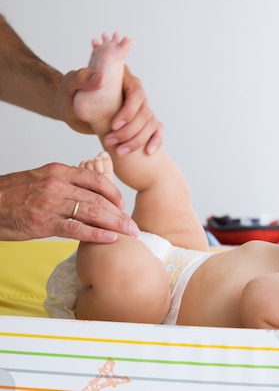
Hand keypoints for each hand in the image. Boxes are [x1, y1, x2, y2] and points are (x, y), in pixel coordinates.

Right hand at [0, 163, 138, 242]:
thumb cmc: (12, 195)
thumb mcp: (40, 179)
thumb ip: (63, 183)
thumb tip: (86, 192)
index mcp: (58, 171)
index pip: (96, 179)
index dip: (114, 193)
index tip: (122, 205)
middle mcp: (57, 184)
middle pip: (99, 198)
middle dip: (120, 213)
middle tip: (133, 226)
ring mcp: (51, 203)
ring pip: (92, 212)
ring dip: (115, 224)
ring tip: (129, 233)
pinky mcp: (43, 222)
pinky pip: (76, 228)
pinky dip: (96, 234)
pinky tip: (110, 239)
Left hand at [54, 65, 162, 155]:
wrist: (71, 110)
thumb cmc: (69, 96)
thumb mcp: (69, 85)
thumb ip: (81, 78)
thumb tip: (100, 78)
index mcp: (123, 79)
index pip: (137, 92)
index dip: (130, 110)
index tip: (114, 125)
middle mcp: (134, 92)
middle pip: (144, 112)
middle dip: (130, 130)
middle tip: (110, 141)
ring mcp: (139, 107)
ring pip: (150, 123)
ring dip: (137, 140)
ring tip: (119, 151)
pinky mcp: (140, 121)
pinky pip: (156, 130)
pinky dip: (155, 140)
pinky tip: (148, 151)